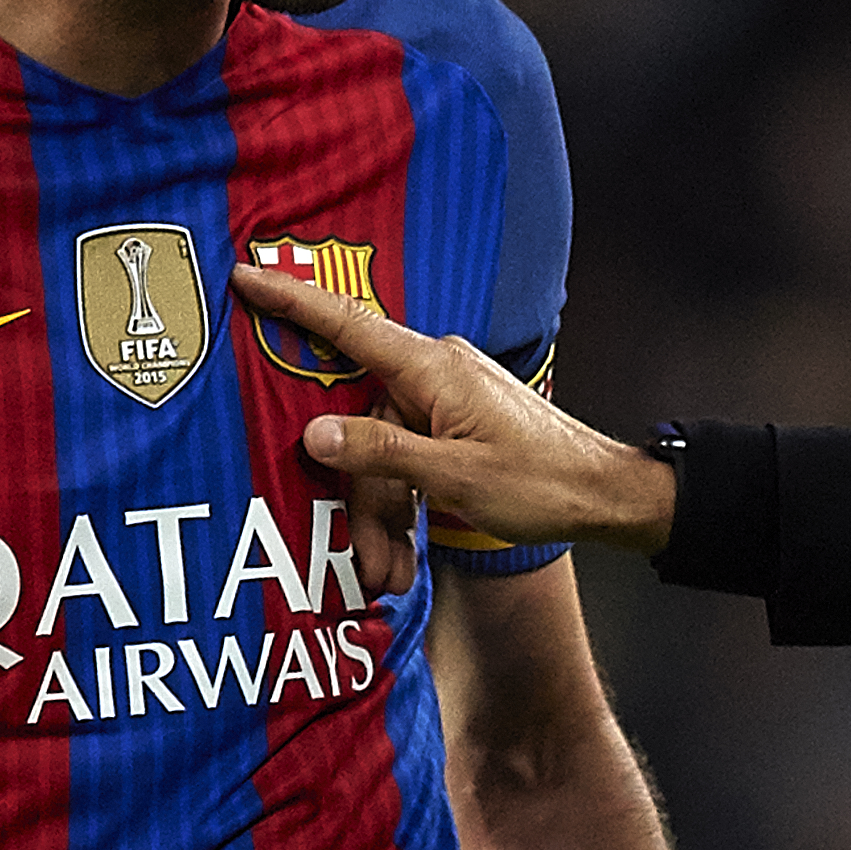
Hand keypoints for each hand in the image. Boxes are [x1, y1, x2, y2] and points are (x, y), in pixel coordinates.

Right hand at [228, 266, 679, 551]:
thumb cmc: (541, 482)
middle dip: (354, 496)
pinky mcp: (455, 430)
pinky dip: (404, 509)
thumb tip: (315, 434)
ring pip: (384, 457)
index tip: (246, 274)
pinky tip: (402, 559)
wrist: (604, 498)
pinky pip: (409, 463)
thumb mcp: (454, 477)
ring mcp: (445, 404)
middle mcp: (434, 376)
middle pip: (361, 426)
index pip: (348, 326)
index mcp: (432, 369)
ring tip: (387, 575)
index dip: (292, 301)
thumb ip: (382, 453)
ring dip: (381, 519)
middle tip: (360, 560)